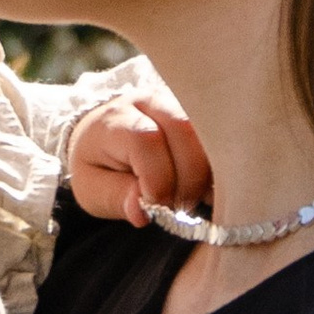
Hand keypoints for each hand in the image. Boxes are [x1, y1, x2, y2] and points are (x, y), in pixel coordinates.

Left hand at [67, 84, 211, 226]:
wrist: (103, 136)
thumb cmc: (98, 165)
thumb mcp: (92, 188)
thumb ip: (116, 198)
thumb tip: (142, 211)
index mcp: (117, 118)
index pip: (146, 141)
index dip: (157, 182)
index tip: (154, 207)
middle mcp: (151, 102)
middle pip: (185, 131)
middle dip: (188, 180)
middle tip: (177, 207)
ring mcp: (180, 103)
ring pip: (211, 132)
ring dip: (207, 174)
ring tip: (190, 197)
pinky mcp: (200, 113)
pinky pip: (221, 137)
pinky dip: (219, 167)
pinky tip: (205, 187)